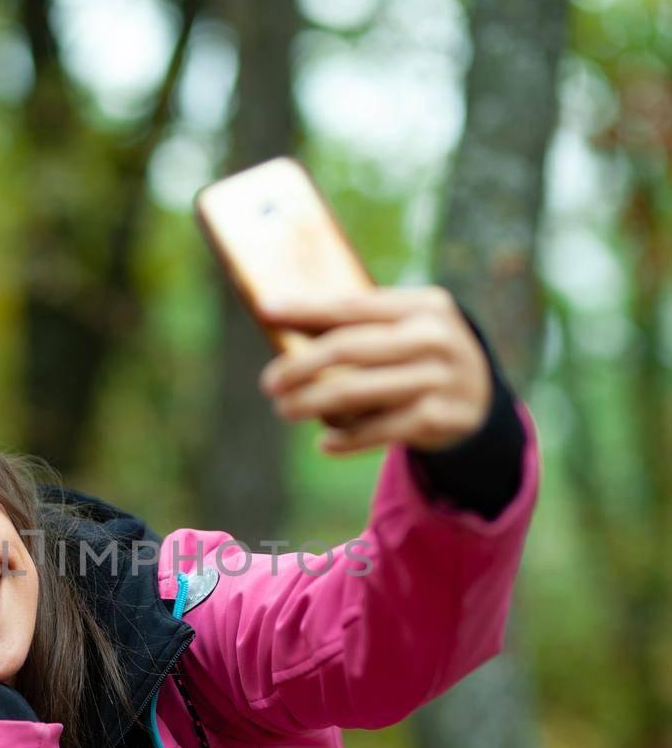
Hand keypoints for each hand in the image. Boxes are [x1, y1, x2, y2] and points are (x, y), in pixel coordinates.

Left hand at [256, 285, 492, 454]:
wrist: (481, 399)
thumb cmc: (423, 355)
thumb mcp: (407, 327)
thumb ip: (362, 324)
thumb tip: (285, 319)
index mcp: (424, 304)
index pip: (353, 305)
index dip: (306, 308)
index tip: (267, 310)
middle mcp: (433, 338)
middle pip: (348, 349)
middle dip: (300, 366)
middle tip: (269, 382)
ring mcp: (438, 379)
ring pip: (356, 392)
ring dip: (311, 403)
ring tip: (285, 409)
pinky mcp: (437, 418)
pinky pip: (377, 431)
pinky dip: (346, 439)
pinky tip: (324, 443)